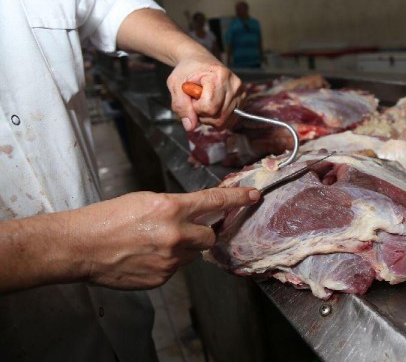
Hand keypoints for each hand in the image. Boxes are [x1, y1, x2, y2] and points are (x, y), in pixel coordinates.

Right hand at [73, 187, 259, 289]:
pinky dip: (166, 263)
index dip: (237, 198)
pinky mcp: (162, 278)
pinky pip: (175, 269)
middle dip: (202, 234)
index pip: (215, 201)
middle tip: (185, 231)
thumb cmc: (108, 218)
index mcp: (171, 208)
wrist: (82, 246)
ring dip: (182, 249)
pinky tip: (145, 257)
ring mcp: (170, 259)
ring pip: (191, 254)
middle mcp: (175, 234)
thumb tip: (194, 214)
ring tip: (153, 244)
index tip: (253, 196)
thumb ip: (174, 208)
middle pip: (209, 237)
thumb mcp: (145, 200)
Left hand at [167, 54, 244, 130]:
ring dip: (210, 117)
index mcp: (219, 76)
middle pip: (218, 117)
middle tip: (197, 99)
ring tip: (204, 101)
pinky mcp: (242, 100)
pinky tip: (213, 105)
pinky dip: (217, 117)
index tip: (192, 95)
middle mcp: (234, 84)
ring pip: (224, 122)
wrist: (198, 61)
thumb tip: (190, 127)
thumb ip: (181, 106)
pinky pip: (229, 120)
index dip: (195, 107)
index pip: (209, 107)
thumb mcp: (175, 85)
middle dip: (202, 114)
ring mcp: (241, 93)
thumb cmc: (186, 71)